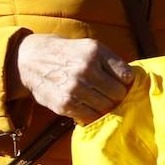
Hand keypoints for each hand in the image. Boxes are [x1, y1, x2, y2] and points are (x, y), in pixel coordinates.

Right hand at [13, 34, 135, 124]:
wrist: (32, 60)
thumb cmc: (68, 54)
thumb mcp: (90, 47)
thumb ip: (112, 62)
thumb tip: (132, 82)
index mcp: (95, 52)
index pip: (127, 76)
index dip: (126, 82)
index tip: (121, 83)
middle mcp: (86, 69)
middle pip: (118, 93)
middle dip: (117, 95)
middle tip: (110, 94)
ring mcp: (75, 88)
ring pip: (106, 107)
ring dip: (105, 106)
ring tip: (97, 99)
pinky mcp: (65, 104)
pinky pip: (90, 116)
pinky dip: (92, 113)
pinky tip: (86, 105)